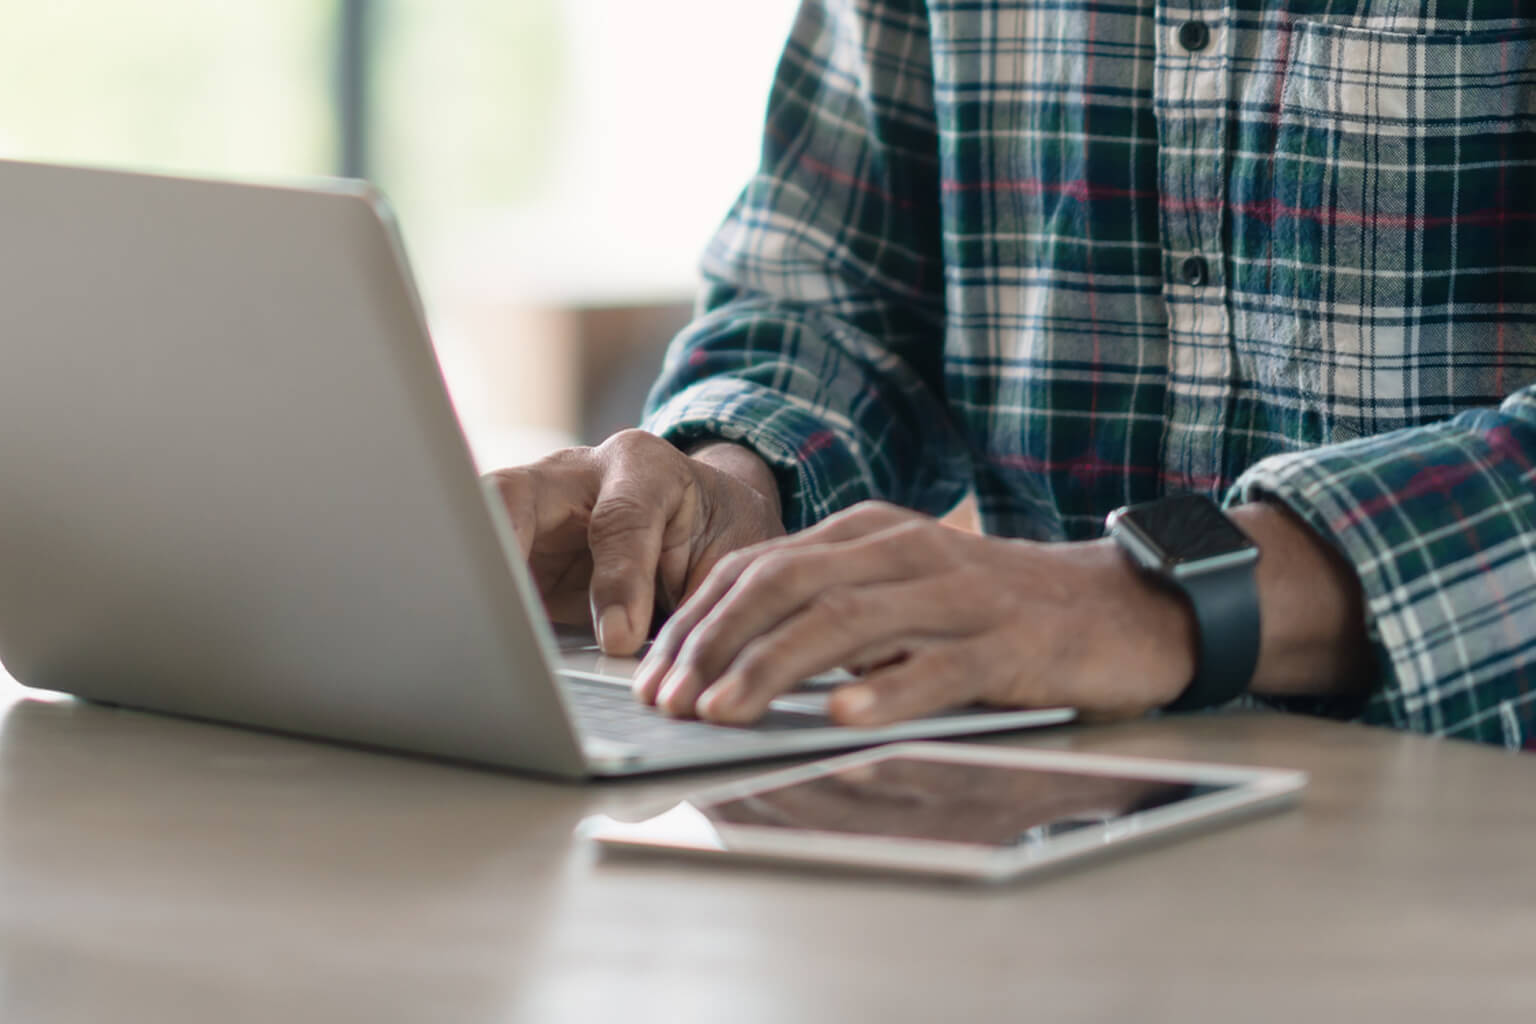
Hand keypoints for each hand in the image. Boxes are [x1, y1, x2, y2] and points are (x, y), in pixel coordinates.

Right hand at [485, 430, 785, 654]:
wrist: (702, 516)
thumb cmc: (717, 529)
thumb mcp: (726, 551)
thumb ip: (693, 594)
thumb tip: (635, 653)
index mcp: (639, 467)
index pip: (619, 519)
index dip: (617, 581)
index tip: (619, 638)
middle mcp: (572, 478)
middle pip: (512, 498)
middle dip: (498, 550)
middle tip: (501, 614)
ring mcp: (532, 513)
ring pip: (480, 531)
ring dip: (477, 585)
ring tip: (476, 638)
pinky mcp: (514, 554)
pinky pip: (484, 576)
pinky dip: (481, 611)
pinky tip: (482, 649)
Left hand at [632, 502, 1197, 724]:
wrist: (1119, 606)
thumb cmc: (993, 611)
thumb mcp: (900, 593)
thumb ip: (829, 612)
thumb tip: (733, 665)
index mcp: (867, 534)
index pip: (758, 567)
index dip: (696, 621)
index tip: (654, 675)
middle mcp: (903, 550)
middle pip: (785, 585)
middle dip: (715, 643)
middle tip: (669, 701)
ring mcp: (956, 593)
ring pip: (845, 621)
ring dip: (773, 668)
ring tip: (723, 712)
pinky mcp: (1007, 641)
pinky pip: (936, 665)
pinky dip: (885, 690)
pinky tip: (840, 717)